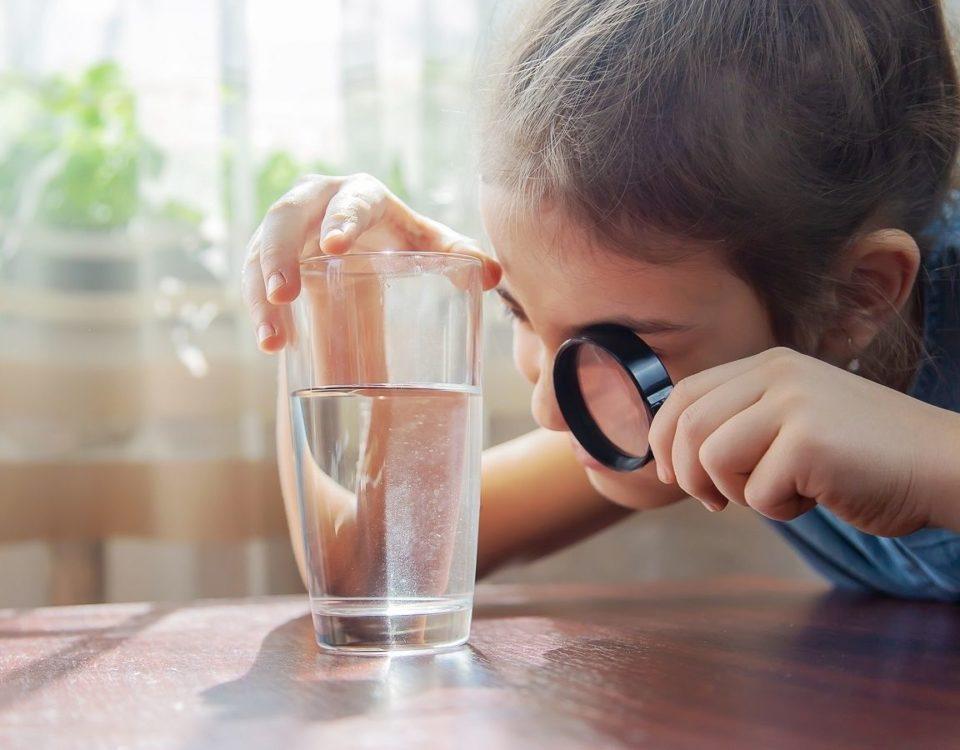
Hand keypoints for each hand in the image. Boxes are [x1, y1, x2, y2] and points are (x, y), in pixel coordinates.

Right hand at [242, 173, 501, 350]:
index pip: (351, 198)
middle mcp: (316, 203)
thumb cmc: (404, 245)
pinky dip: (260, 312)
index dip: (340, 217)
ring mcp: (287, 230)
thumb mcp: (430, 249)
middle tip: (283, 293)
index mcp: (363, 195)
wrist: (369, 253)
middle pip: (286, 217)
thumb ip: (460, 257)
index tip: (333, 246)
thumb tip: (491, 274)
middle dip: (279, 253)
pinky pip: (255, 279)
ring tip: (272, 338)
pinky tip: (271, 345)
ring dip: (259, 292)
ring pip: (259, 252)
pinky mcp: (269, 257)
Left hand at [648, 347, 959, 535]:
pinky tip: (818, 496)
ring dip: (739, 492)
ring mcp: (794, 403)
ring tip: (784, 492)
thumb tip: (674, 455)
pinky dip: (780, 510)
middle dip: (687, 473)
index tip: (670, 473)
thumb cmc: (865, 457)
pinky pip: (757, 492)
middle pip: (688, 425)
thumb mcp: (795, 420)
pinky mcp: (809, 441)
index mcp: (769, 364)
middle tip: (713, 502)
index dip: (663, 437)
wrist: (943, 465)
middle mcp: (777, 373)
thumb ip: (743, 423)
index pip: (684, 393)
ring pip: (713, 458)